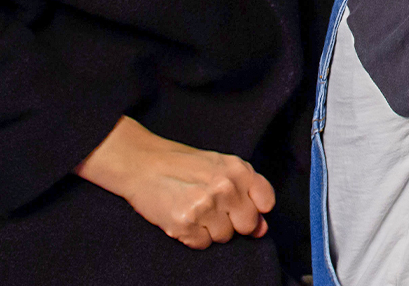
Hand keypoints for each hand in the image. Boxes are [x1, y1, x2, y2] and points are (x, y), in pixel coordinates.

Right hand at [76, 116, 273, 248]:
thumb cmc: (183, 165)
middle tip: (212, 207)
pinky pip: (202, 244)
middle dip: (233, 221)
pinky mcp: (185, 223)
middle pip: (247, 225)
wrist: (142, 164)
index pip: (266, 203)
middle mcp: (226, 187)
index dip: (253, 208)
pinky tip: (182, 216)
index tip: (238, 204)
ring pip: (224, 237)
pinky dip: (192, 236)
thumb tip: (262, 228)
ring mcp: (206, 206)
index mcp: (239, 169)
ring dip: (210, 229)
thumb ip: (247, 192)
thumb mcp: (221, 167)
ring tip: (193, 208)